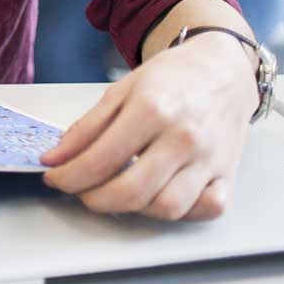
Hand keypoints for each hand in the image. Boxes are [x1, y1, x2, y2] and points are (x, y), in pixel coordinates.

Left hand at [40, 33, 255, 220]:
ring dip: (135, 209)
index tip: (54, 178)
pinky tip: (159, 196)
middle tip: (81, 191)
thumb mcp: (119, 91)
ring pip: (168, 208)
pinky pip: (207, 209)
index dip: (69, 176)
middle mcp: (183, 138)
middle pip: (132, 192)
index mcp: (151, 110)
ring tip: (117, 192)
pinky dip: (181, 213)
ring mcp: (210, 159)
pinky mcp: (229, 174)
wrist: (221, 70)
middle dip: (95, 199)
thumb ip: (85, 128)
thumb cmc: (170, 78)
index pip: (101, 160)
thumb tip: (54, 159)